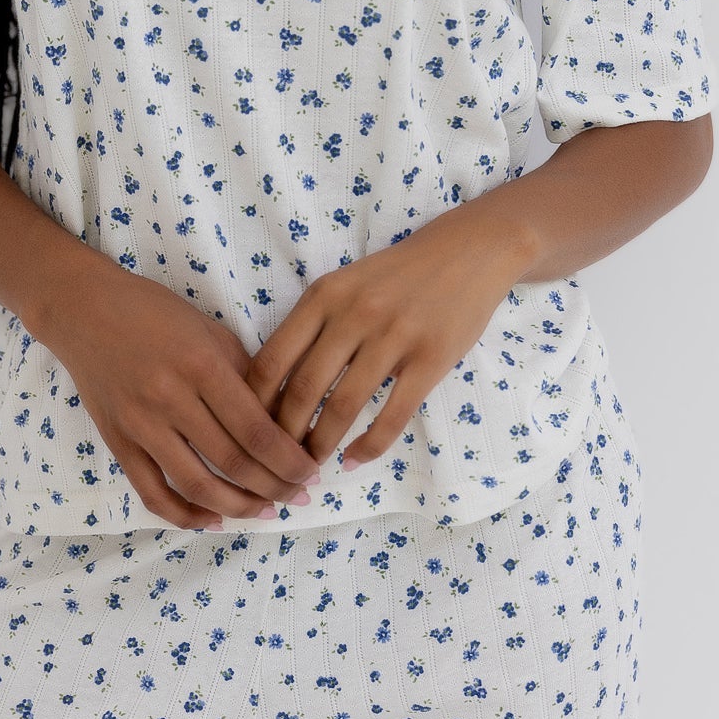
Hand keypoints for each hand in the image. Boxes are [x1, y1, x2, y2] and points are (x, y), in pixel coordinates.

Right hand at [36, 258, 322, 528]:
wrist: (85, 310)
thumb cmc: (155, 313)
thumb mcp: (211, 331)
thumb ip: (246, 374)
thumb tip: (284, 420)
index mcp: (201, 365)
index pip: (255, 428)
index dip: (288, 459)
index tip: (311, 471)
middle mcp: (170, 399)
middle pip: (232, 462)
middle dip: (274, 486)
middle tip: (298, 495)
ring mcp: (139, 425)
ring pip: (196, 486)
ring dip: (238, 507)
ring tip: (266, 511)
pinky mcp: (117, 443)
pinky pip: (153, 494)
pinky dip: (186, 516)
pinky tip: (215, 519)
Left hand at [242, 207, 523, 472]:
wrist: (467, 253)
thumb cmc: (396, 276)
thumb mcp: (344, 285)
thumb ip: (312, 326)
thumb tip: (272, 387)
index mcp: (323, 295)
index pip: (272, 359)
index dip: (256, 404)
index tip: (251, 430)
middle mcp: (354, 314)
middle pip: (304, 389)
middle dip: (285, 435)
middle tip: (280, 460)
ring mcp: (395, 336)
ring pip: (344, 406)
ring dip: (322, 445)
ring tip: (313, 465)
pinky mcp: (431, 358)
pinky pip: (393, 415)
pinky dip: (370, 446)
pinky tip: (356, 458)